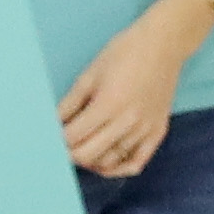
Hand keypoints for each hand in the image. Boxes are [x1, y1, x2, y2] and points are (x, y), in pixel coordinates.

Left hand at [56, 14, 194, 178]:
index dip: (57, 140)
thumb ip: (69, 103)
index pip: (73, 137)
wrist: (164, 45)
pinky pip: (136, 163)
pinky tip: (105, 164)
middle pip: (88, 155)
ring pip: (110, 161)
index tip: (50, 137)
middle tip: (62, 145)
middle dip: (69, 153)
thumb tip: (51, 124)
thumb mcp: (90, 74)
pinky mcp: (158, 132)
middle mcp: (128, 121)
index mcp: (108, 104)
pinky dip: (119, 169)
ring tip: (82, 149)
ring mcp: (145, 129)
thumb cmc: (124, 53)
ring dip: (91, 160)